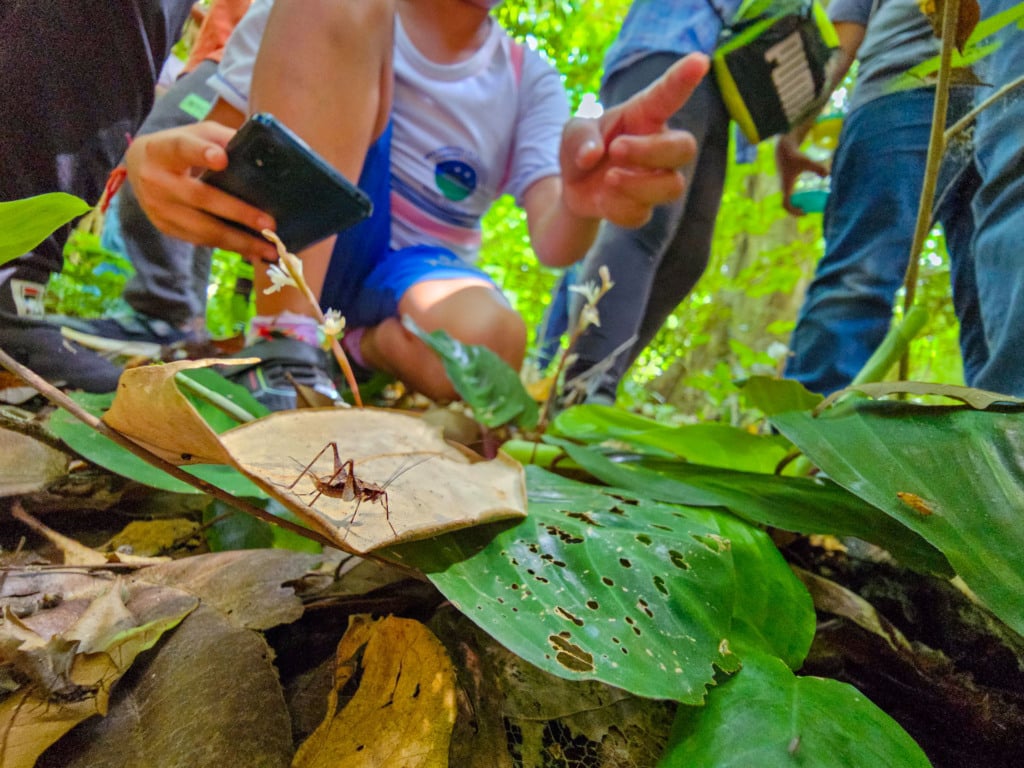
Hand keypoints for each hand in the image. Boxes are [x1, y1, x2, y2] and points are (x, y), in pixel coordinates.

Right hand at [125, 121, 279, 260]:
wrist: (139, 166)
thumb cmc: (181, 147)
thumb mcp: (198, 134)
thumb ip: (225, 139)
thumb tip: (264, 153)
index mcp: (163, 149)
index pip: (182, 149)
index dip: (201, 153)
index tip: (222, 159)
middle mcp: (156, 180)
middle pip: (200, 198)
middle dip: (238, 213)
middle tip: (269, 224)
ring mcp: (159, 208)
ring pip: (203, 228)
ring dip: (239, 241)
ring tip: (269, 249)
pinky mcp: (165, 227)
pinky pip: (201, 240)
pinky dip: (229, 247)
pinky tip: (253, 251)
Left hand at [559, 53, 708, 227]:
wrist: (572, 189)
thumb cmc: (582, 147)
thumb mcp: (573, 132)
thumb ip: (580, 137)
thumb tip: (592, 156)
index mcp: (644, 116)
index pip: (668, 94)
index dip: (684, 79)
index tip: (700, 61)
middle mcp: (658, 146)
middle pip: (684, 148)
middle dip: (652, 151)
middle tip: (616, 149)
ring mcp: (655, 180)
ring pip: (673, 186)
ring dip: (637, 183)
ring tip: (608, 177)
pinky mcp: (642, 208)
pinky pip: (641, 213)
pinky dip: (617, 207)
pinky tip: (602, 198)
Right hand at [775, 133, 828, 216]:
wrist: (784, 148)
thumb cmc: (794, 156)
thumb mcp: (807, 162)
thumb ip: (818, 168)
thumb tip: (828, 175)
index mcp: (786, 187)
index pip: (786, 205)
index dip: (794, 211)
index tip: (805, 212)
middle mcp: (784, 188)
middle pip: (787, 205)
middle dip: (796, 210)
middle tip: (807, 211)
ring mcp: (784, 185)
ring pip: (788, 200)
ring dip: (796, 204)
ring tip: (807, 205)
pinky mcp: (786, 181)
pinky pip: (789, 194)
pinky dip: (796, 198)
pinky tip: (806, 194)